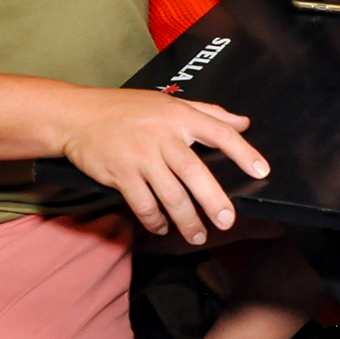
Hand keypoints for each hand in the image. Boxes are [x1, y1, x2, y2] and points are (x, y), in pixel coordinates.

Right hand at [58, 87, 269, 244]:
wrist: (78, 115)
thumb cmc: (126, 109)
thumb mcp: (169, 103)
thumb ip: (209, 113)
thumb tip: (243, 122)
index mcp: (179, 116)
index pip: (219, 132)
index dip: (243, 152)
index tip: (261, 171)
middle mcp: (162, 136)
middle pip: (195, 172)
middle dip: (214, 200)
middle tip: (227, 220)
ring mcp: (140, 156)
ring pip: (170, 194)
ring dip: (186, 220)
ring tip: (198, 235)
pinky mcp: (121, 174)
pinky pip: (144, 204)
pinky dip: (155, 220)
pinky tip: (163, 227)